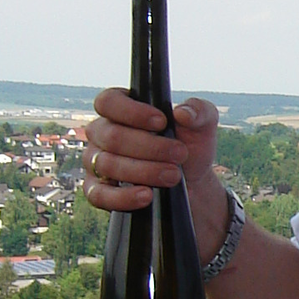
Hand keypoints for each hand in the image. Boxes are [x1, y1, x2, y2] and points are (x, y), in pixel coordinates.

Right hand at [82, 90, 219, 214]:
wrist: (192, 183)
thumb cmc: (189, 146)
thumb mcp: (202, 125)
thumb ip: (198, 111)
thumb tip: (182, 113)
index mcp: (119, 109)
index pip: (108, 102)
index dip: (131, 112)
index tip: (161, 122)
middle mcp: (102, 133)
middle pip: (112, 136)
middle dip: (150, 147)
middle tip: (179, 154)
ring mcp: (96, 162)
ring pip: (108, 164)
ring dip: (144, 171)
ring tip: (173, 175)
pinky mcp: (97, 191)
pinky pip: (99, 195)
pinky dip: (123, 196)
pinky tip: (146, 195)